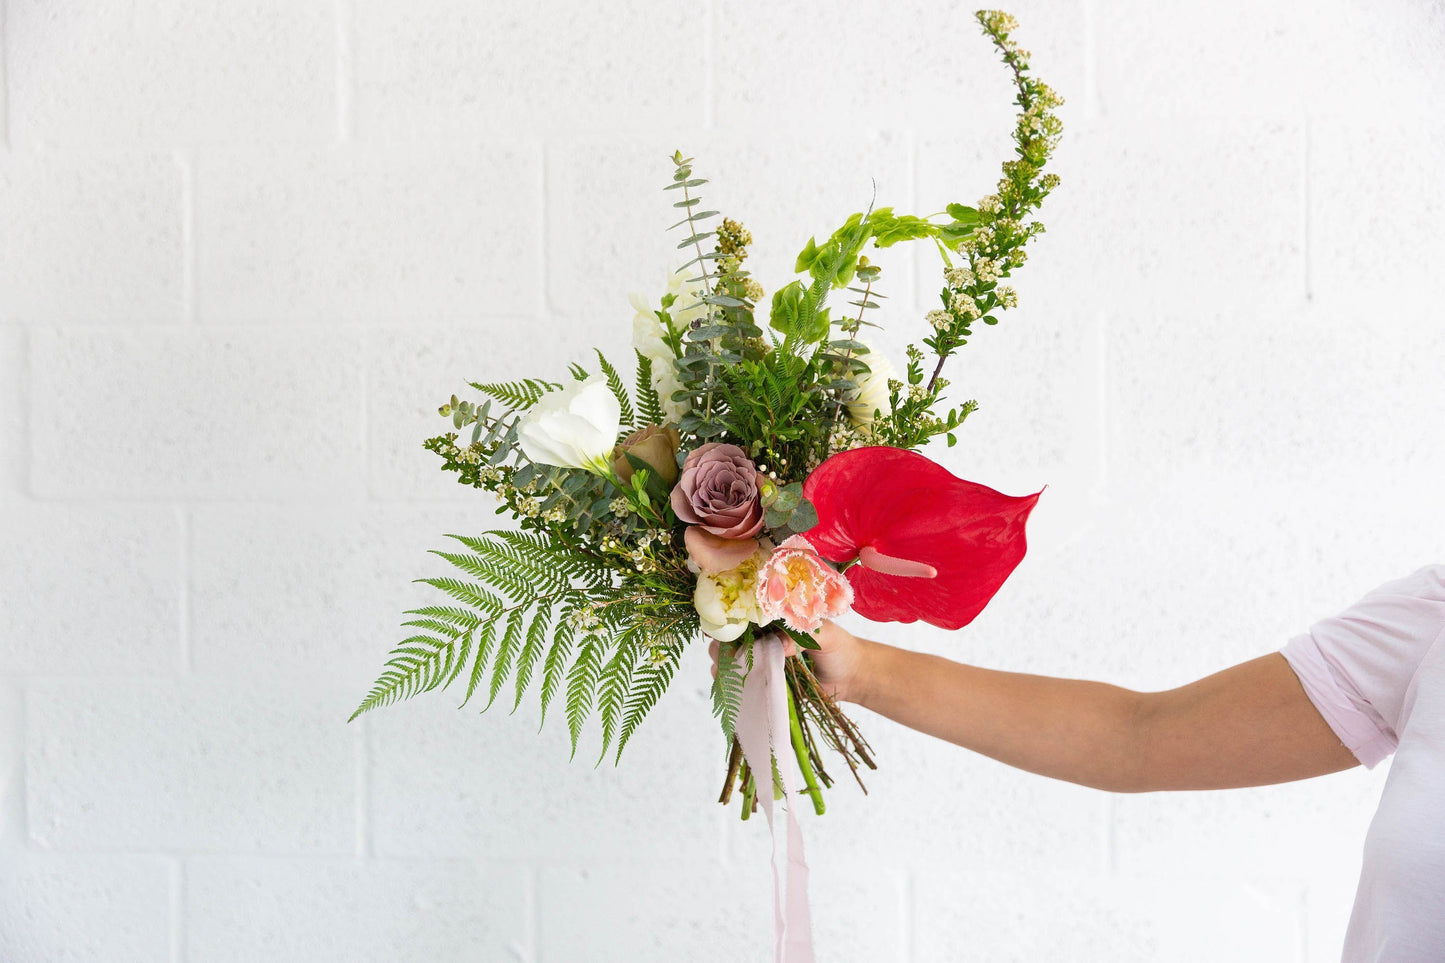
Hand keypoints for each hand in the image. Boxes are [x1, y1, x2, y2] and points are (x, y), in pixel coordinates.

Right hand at [708, 620, 870, 703]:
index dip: (731, 621)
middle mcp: (766, 638)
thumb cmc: (840, 648)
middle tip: (722, 653)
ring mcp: (764, 660)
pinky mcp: (767, 681)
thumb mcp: (825, 635)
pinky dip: (732, 682)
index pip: (746, 617)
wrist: (852, 677)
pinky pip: (744, 681)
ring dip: (723, 663)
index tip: (723, 629)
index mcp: (776, 620)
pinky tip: (727, 684)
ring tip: (723, 669)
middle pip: (733, 637)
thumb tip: (779, 645)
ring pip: (733, 659)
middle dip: (722, 643)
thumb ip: (804, 635)